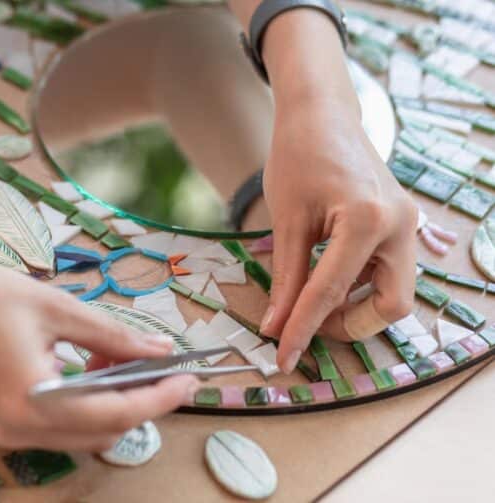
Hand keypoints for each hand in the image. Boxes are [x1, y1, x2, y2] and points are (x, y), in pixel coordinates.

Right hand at [0, 260, 197, 450]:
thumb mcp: (54, 307)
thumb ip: (112, 334)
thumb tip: (157, 350)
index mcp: (34, 402)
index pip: (118, 413)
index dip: (161, 397)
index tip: (190, 378)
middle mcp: (19, 431)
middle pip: (103, 432)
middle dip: (140, 401)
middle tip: (159, 364)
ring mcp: (5, 433)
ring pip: (81, 433)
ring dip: (112, 403)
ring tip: (122, 359)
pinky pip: (56, 426)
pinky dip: (83, 404)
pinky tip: (90, 367)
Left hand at [260, 98, 417, 372]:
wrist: (321, 114)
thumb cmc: (298, 156)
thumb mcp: (286, 220)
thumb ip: (286, 278)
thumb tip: (275, 327)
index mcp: (369, 220)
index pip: (331, 293)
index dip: (302, 330)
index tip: (281, 357)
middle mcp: (401, 226)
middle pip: (391, 306)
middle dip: (349, 324)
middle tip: (308, 321)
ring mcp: (408, 225)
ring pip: (395, 293)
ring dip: (355, 306)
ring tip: (310, 296)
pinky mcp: (402, 225)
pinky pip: (388, 272)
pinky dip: (359, 285)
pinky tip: (326, 274)